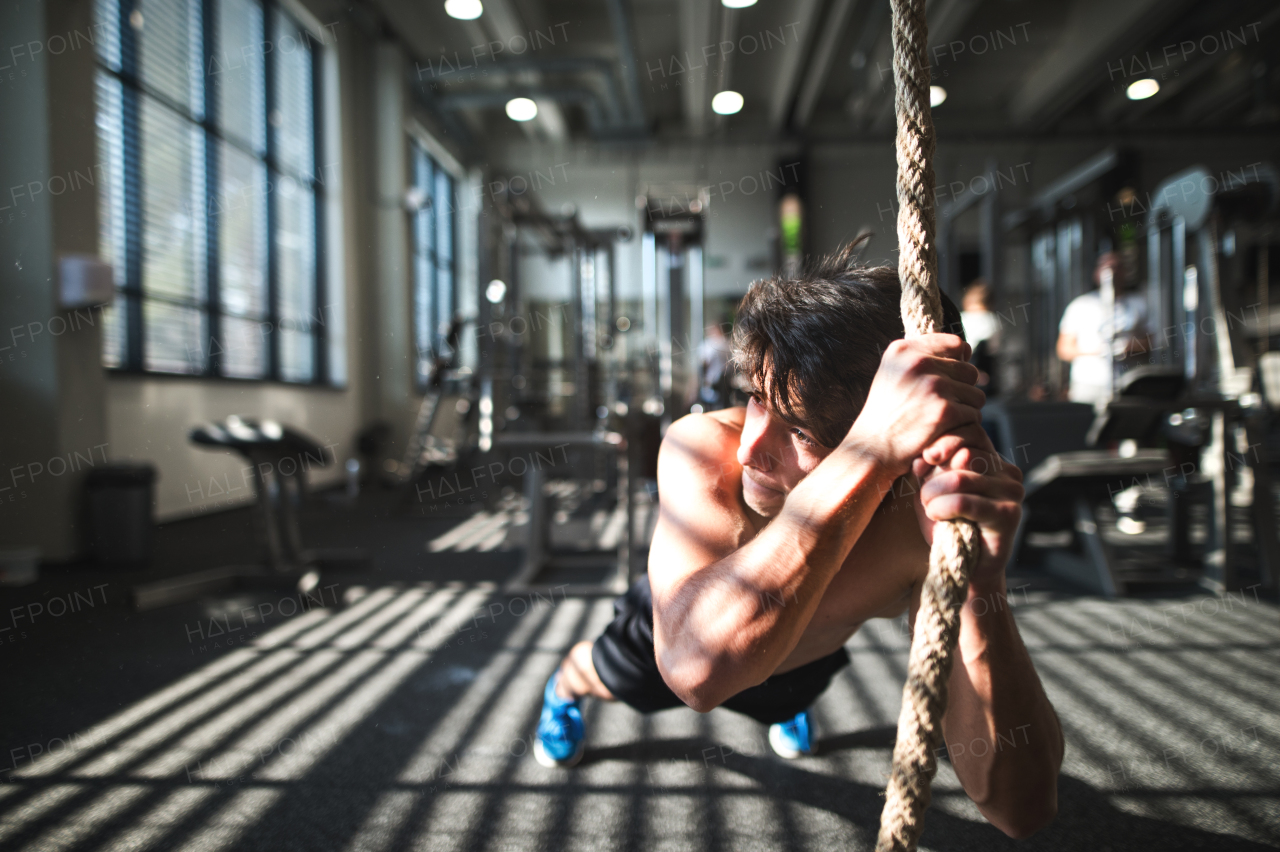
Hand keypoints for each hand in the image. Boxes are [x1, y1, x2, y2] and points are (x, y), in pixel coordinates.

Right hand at [845, 334, 984, 477]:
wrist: (872, 448)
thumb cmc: (886, 413)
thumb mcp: (892, 374)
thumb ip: (921, 357)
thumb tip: (966, 351)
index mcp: (904, 350)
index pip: (956, 344)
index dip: (960, 361)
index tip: (951, 378)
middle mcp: (919, 363)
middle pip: (970, 371)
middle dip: (963, 389)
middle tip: (943, 406)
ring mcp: (933, 386)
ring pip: (975, 394)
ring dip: (965, 409)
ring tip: (941, 419)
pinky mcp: (944, 411)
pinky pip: (973, 414)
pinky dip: (963, 426)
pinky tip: (945, 431)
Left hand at [912, 423, 1023, 585]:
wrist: (964, 566)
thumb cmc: (946, 525)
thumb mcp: (932, 490)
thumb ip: (930, 469)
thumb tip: (925, 456)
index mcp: (992, 460)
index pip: (972, 433)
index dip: (945, 441)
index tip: (924, 459)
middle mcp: (1007, 471)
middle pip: (965, 453)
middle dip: (936, 474)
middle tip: (925, 496)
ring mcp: (1012, 492)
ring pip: (961, 477)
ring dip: (933, 494)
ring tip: (929, 508)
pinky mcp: (1008, 515)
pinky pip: (965, 502)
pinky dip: (942, 508)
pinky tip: (936, 516)